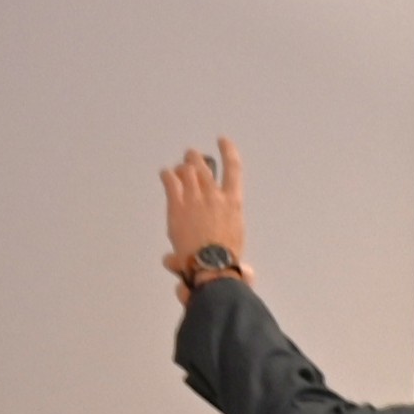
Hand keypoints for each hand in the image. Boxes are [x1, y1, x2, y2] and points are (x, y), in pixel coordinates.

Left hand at [159, 137, 246, 296]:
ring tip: (178, 168)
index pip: (233, 169)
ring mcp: (194, 198)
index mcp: (233, 203)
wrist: (210, 264)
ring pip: (186, 170)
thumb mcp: (239, 248)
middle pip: (203, 166)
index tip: (223, 141)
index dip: (228, 152)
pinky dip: (167, 175)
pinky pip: (170, 181)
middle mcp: (214, 195)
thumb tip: (248, 272)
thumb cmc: (228, 260)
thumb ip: (237, 247)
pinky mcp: (177, 204)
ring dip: (182, 166)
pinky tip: (165, 174)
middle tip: (192, 156)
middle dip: (196, 159)